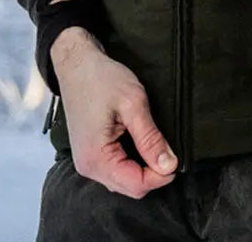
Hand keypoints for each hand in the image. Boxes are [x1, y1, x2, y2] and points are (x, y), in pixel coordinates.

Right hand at [51, 27, 177, 198]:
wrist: (77, 64)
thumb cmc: (101, 78)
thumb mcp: (133, 104)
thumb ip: (151, 138)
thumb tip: (169, 166)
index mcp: (96, 158)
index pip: (136, 185)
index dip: (161, 175)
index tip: (175, 158)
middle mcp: (88, 167)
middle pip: (130, 187)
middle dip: (152, 173)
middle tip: (166, 147)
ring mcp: (86, 162)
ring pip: (123, 180)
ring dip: (142, 167)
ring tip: (152, 142)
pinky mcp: (89, 154)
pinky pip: (115, 170)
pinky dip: (131, 162)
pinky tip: (138, 143)